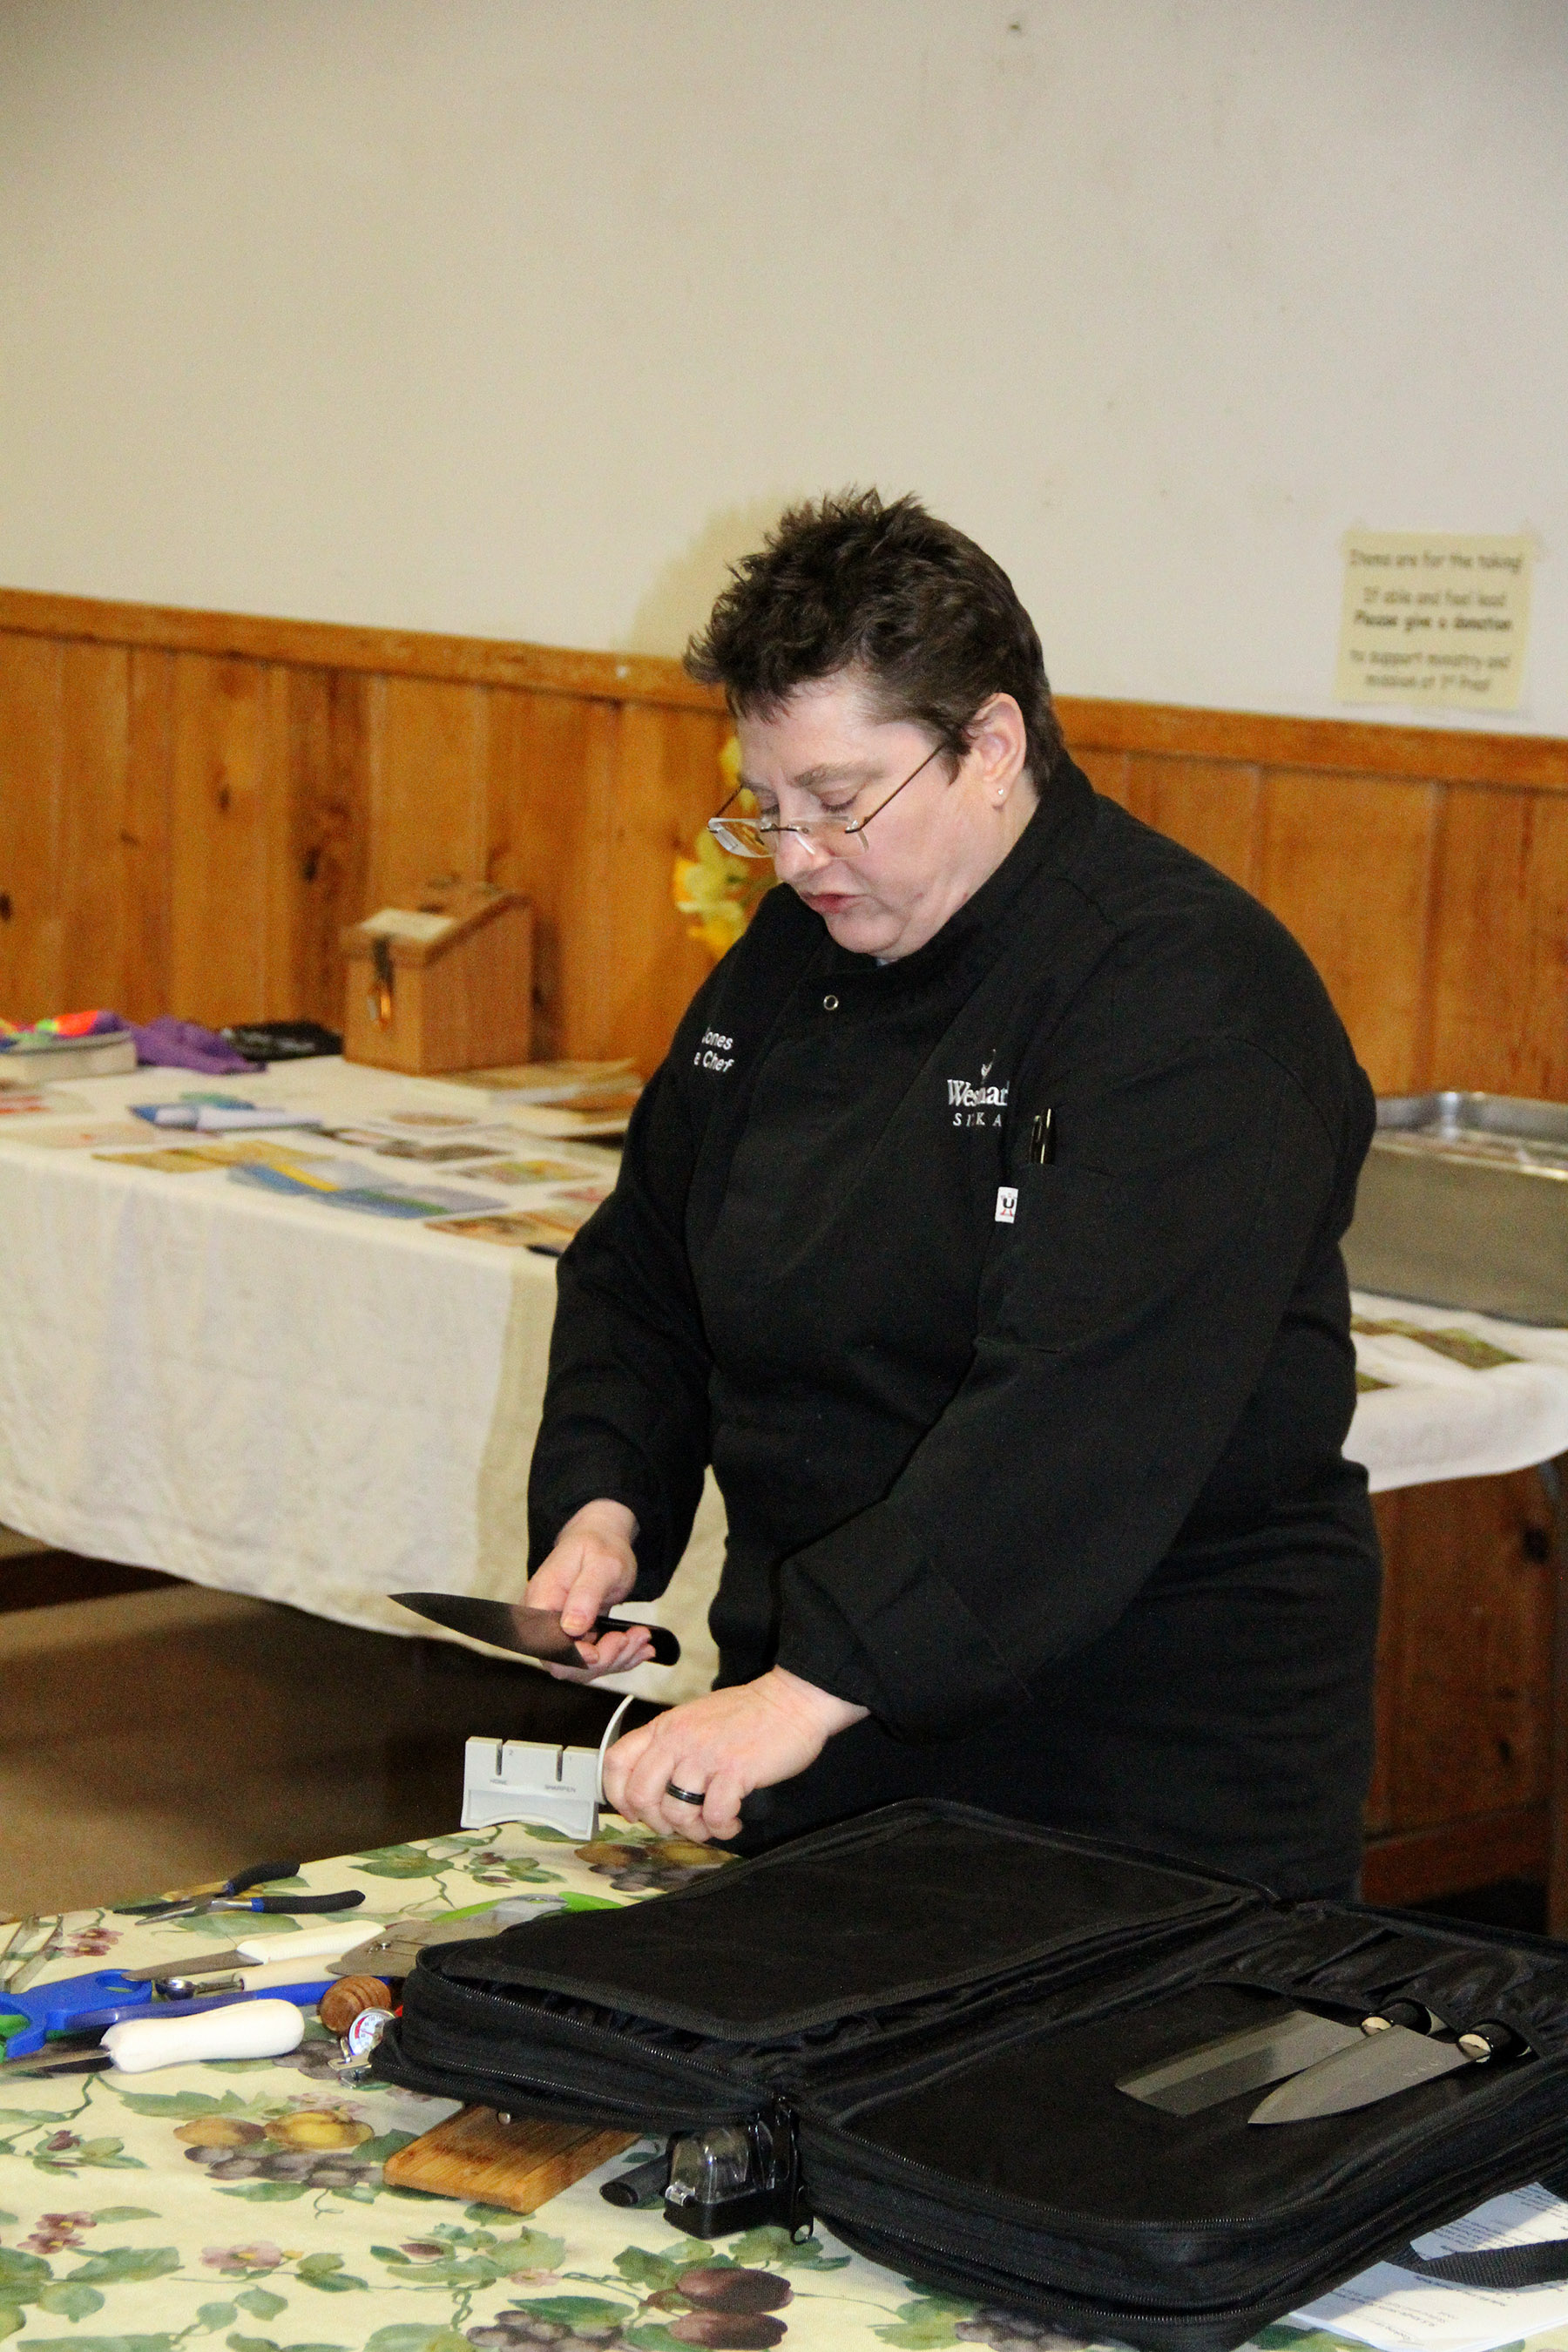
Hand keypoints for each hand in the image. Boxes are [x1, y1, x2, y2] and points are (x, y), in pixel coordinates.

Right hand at [524, 1500, 652, 1679]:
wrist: (603, 1539)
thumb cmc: (599, 1545)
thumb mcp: (601, 1564)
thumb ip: (585, 1595)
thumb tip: (571, 1628)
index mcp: (541, 1600)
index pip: (545, 1645)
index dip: (571, 1658)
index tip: (599, 1653)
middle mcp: (545, 1621)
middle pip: (563, 1664)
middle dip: (603, 1659)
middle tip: (632, 1638)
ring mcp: (560, 1631)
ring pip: (583, 1667)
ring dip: (617, 1658)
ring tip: (641, 1637)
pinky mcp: (578, 1637)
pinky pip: (596, 1659)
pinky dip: (621, 1656)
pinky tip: (639, 1645)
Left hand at [601, 1667, 868, 1840]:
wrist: (791, 1701)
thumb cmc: (747, 1714)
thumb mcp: (695, 1719)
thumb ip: (670, 1746)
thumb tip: (653, 1788)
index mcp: (665, 1727)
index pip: (616, 1761)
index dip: (617, 1795)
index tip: (634, 1812)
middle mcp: (678, 1740)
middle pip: (640, 1794)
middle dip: (656, 1821)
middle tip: (678, 1825)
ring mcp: (705, 1755)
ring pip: (676, 1812)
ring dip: (694, 1829)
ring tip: (712, 1824)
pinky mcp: (734, 1771)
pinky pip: (715, 1816)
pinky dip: (722, 1828)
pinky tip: (733, 1821)